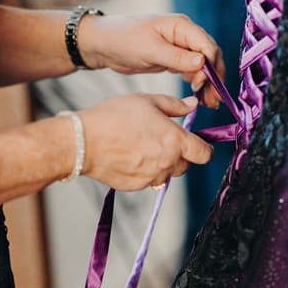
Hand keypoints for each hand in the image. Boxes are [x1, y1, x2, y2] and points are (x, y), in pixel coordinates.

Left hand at [78, 14, 224, 107]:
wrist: (104, 44)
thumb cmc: (124, 39)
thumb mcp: (150, 49)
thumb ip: (177, 57)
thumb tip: (202, 61)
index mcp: (182, 26)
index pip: (207, 45)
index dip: (210, 66)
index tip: (203, 84)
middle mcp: (184, 35)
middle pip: (209, 56)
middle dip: (214, 78)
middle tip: (215, 100)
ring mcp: (180, 47)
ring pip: (202, 66)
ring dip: (208, 84)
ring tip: (211, 104)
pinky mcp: (173, 59)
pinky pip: (191, 72)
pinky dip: (197, 84)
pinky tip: (200, 98)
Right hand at [78, 94, 212, 190]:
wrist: (83, 141)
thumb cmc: (114, 117)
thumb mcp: (147, 101)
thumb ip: (174, 105)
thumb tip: (192, 105)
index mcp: (174, 140)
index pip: (204, 153)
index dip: (203, 148)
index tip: (196, 143)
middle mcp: (167, 162)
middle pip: (185, 165)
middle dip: (179, 154)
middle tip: (160, 140)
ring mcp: (151, 177)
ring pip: (166, 174)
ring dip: (161, 164)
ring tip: (141, 147)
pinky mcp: (136, 186)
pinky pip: (148, 180)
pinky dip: (144, 171)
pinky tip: (129, 156)